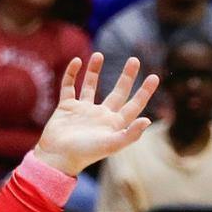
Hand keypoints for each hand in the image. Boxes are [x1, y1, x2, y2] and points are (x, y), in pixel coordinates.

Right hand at [34, 52, 159, 176]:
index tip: (154, 76)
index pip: (134, 105)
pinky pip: (69, 86)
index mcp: (114, 124)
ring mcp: (83, 110)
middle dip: (126, 76)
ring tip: (99, 54)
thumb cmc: (85, 153)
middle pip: (118, 92)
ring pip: (91, 85)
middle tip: (134, 60)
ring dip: (94, 71)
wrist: (57, 157)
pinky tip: (76, 61)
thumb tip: (148, 120)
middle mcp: (100, 115)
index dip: (144, 92)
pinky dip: (71, 74)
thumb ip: (130, 134)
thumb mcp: (111, 144)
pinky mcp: (66, 107)